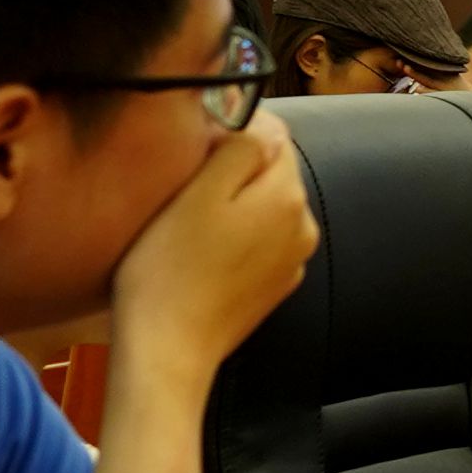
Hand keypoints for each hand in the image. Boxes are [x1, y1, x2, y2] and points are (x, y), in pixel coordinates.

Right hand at [103, 122, 318, 383]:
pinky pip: (259, 243)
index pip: (273, 136)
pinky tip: (201, 253)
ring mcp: (292, 260)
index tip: (194, 147)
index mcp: (288, 196)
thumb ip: (239, 149)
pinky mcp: (274, 286)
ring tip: (188, 222)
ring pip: (265, 209)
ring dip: (235, 204)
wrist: (167, 349)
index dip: (232, 132)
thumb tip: (261, 123)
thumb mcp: (199, 193)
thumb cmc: (169, 269)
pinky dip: (236, 237)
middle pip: (271, 174)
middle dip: (234, 171)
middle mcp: (304, 226)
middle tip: (183, 186)